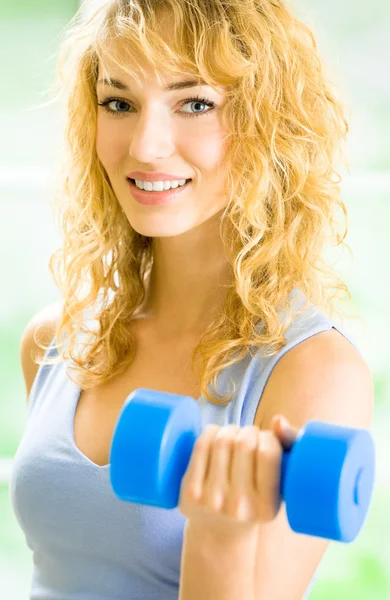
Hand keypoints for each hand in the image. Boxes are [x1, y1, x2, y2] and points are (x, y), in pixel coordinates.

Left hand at [178, 415, 298, 534]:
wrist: (219, 534)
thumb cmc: (255, 501)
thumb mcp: (276, 488)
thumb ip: (287, 451)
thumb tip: (277, 420)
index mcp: (267, 507)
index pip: (268, 454)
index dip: (268, 437)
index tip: (267, 441)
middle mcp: (239, 505)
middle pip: (244, 443)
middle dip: (249, 431)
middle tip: (249, 437)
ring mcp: (212, 498)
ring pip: (222, 440)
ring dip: (231, 429)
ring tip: (235, 435)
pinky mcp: (190, 491)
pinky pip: (201, 446)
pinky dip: (211, 432)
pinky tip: (216, 434)